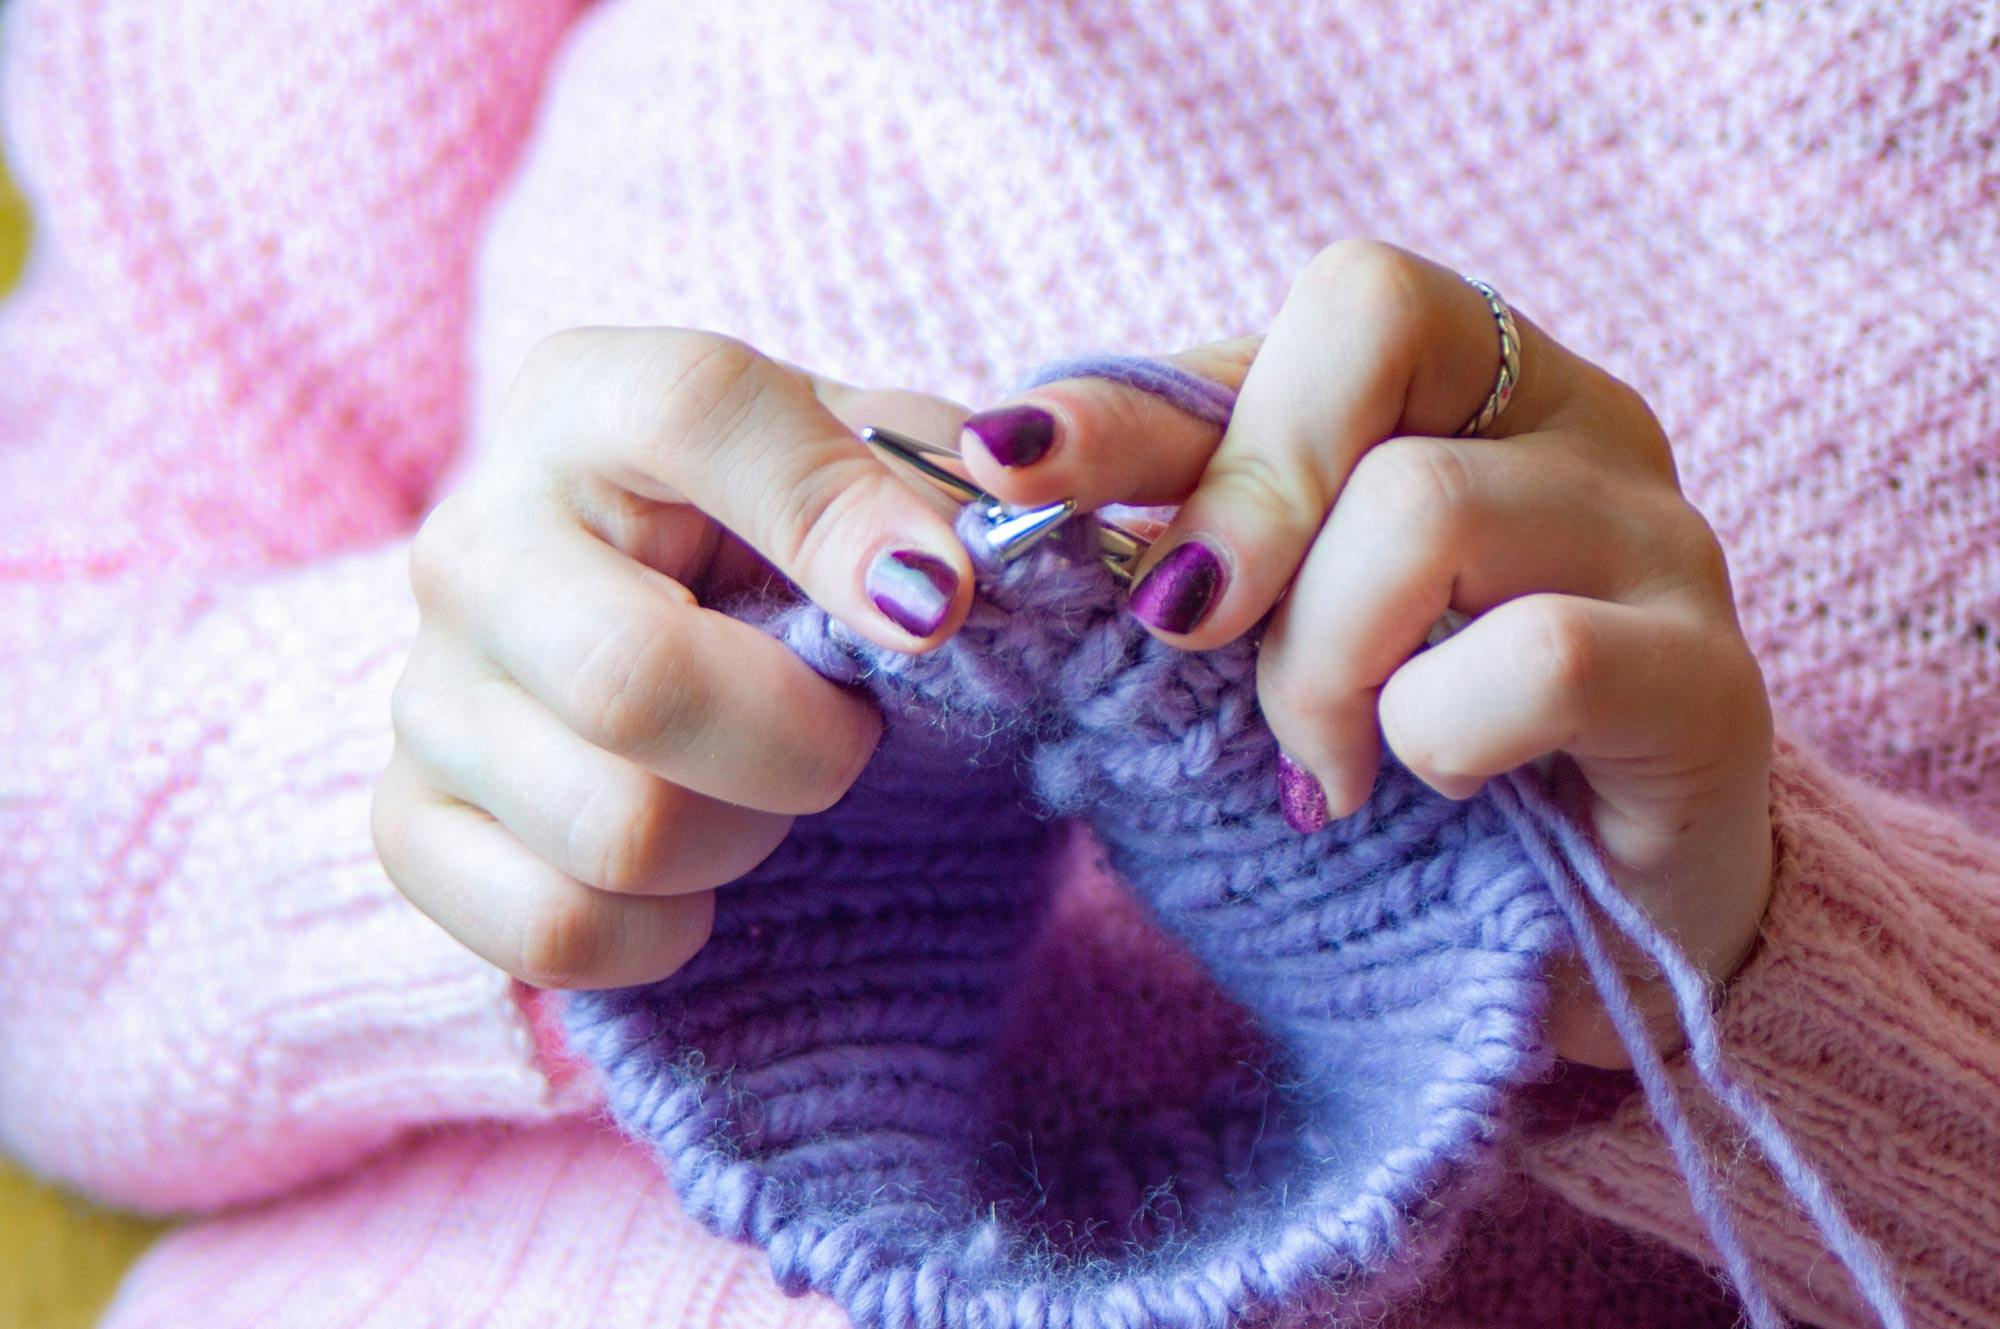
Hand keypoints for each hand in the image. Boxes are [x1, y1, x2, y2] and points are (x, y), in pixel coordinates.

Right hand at [372, 328, 975, 988]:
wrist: (684, 634)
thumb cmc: (800, 545)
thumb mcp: (878, 471)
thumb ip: (937, 483)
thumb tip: (956, 573)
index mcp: (587, 401)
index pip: (694, 415)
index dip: (836, 517)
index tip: (941, 605)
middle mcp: (475, 537)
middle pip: (633, 678)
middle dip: (803, 739)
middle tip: (854, 730)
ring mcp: (426, 691)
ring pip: (616, 828)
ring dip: (748, 839)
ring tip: (765, 793)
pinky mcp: (408, 824)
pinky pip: (553, 929)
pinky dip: (666, 931)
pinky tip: (697, 877)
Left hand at [956, 240, 1775, 1067]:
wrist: (1589, 931)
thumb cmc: (1398, 759)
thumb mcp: (1265, 633)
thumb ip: (1181, 541)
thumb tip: (1000, 476)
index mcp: (1460, 380)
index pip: (1298, 315)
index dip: (1138, 389)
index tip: (1002, 459)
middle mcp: (1569, 418)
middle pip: (1373, 324)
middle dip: (1235, 492)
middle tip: (1185, 630)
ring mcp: (1653, 535)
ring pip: (1423, 505)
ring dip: (1316, 660)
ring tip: (1322, 763)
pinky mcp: (1707, 677)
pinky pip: (1536, 656)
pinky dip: (1436, 735)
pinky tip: (1435, 782)